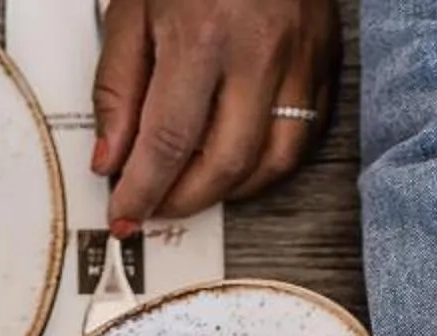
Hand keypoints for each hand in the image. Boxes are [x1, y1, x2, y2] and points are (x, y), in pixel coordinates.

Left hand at [91, 0, 339, 229]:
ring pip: (272, 162)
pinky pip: (301, 137)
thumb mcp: (134, 8)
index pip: (168, 140)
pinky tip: (236, 161)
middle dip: (185, 200)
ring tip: (193, 186)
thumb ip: (118, 86)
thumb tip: (111, 158)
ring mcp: (299, 60)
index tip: (124, 214)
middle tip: (155, 205)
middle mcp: (257, 53)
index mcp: (201, 35)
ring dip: (228, 190)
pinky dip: (266, 164)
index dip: (144, 189)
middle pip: (224, 163)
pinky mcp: (325, 62)